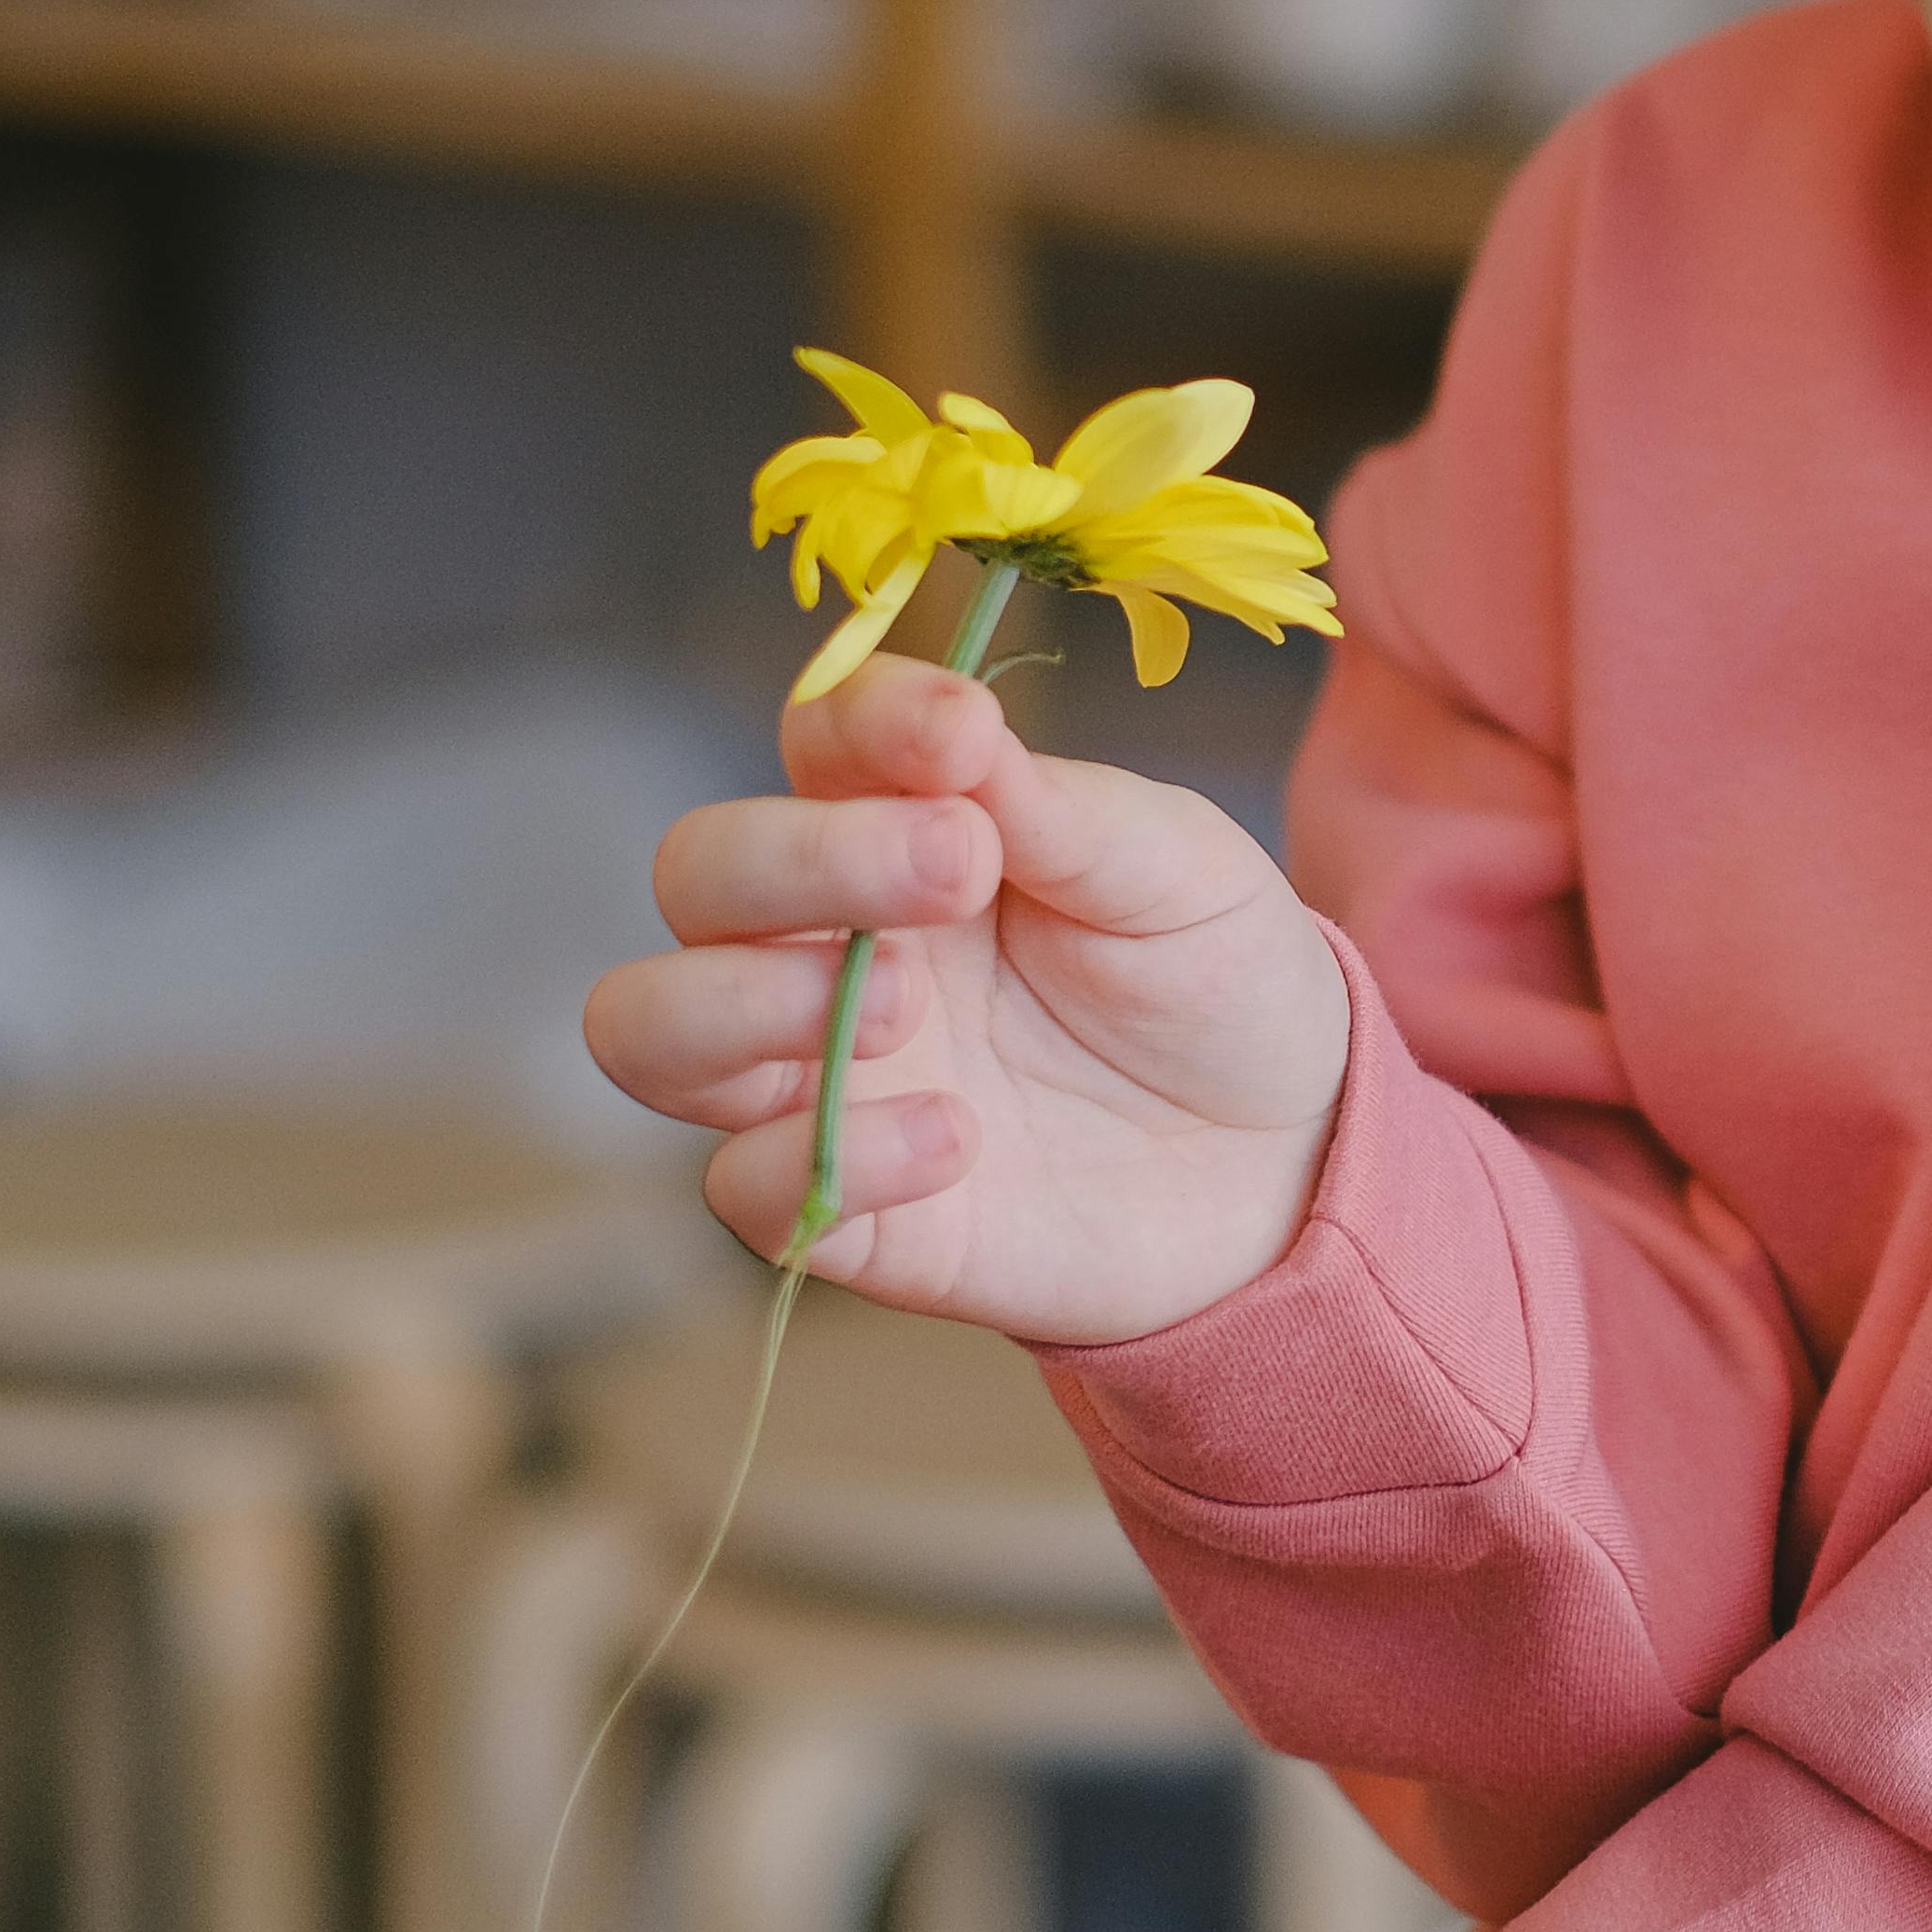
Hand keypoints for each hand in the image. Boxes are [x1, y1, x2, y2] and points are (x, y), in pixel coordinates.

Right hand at [583, 656, 1349, 1347]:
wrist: (1284, 1160)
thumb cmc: (1214, 979)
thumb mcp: (1176, 869)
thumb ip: (1061, 808)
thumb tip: (956, 737)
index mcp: (910, 822)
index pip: (819, 737)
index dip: (863, 722)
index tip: (961, 738)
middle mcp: (832, 939)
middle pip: (696, 870)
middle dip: (795, 859)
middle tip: (952, 869)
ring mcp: (823, 1076)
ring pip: (647, 1025)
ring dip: (738, 1000)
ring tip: (896, 1004)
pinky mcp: (848, 1208)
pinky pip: (741, 1187)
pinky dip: (828, 1157)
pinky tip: (959, 1139)